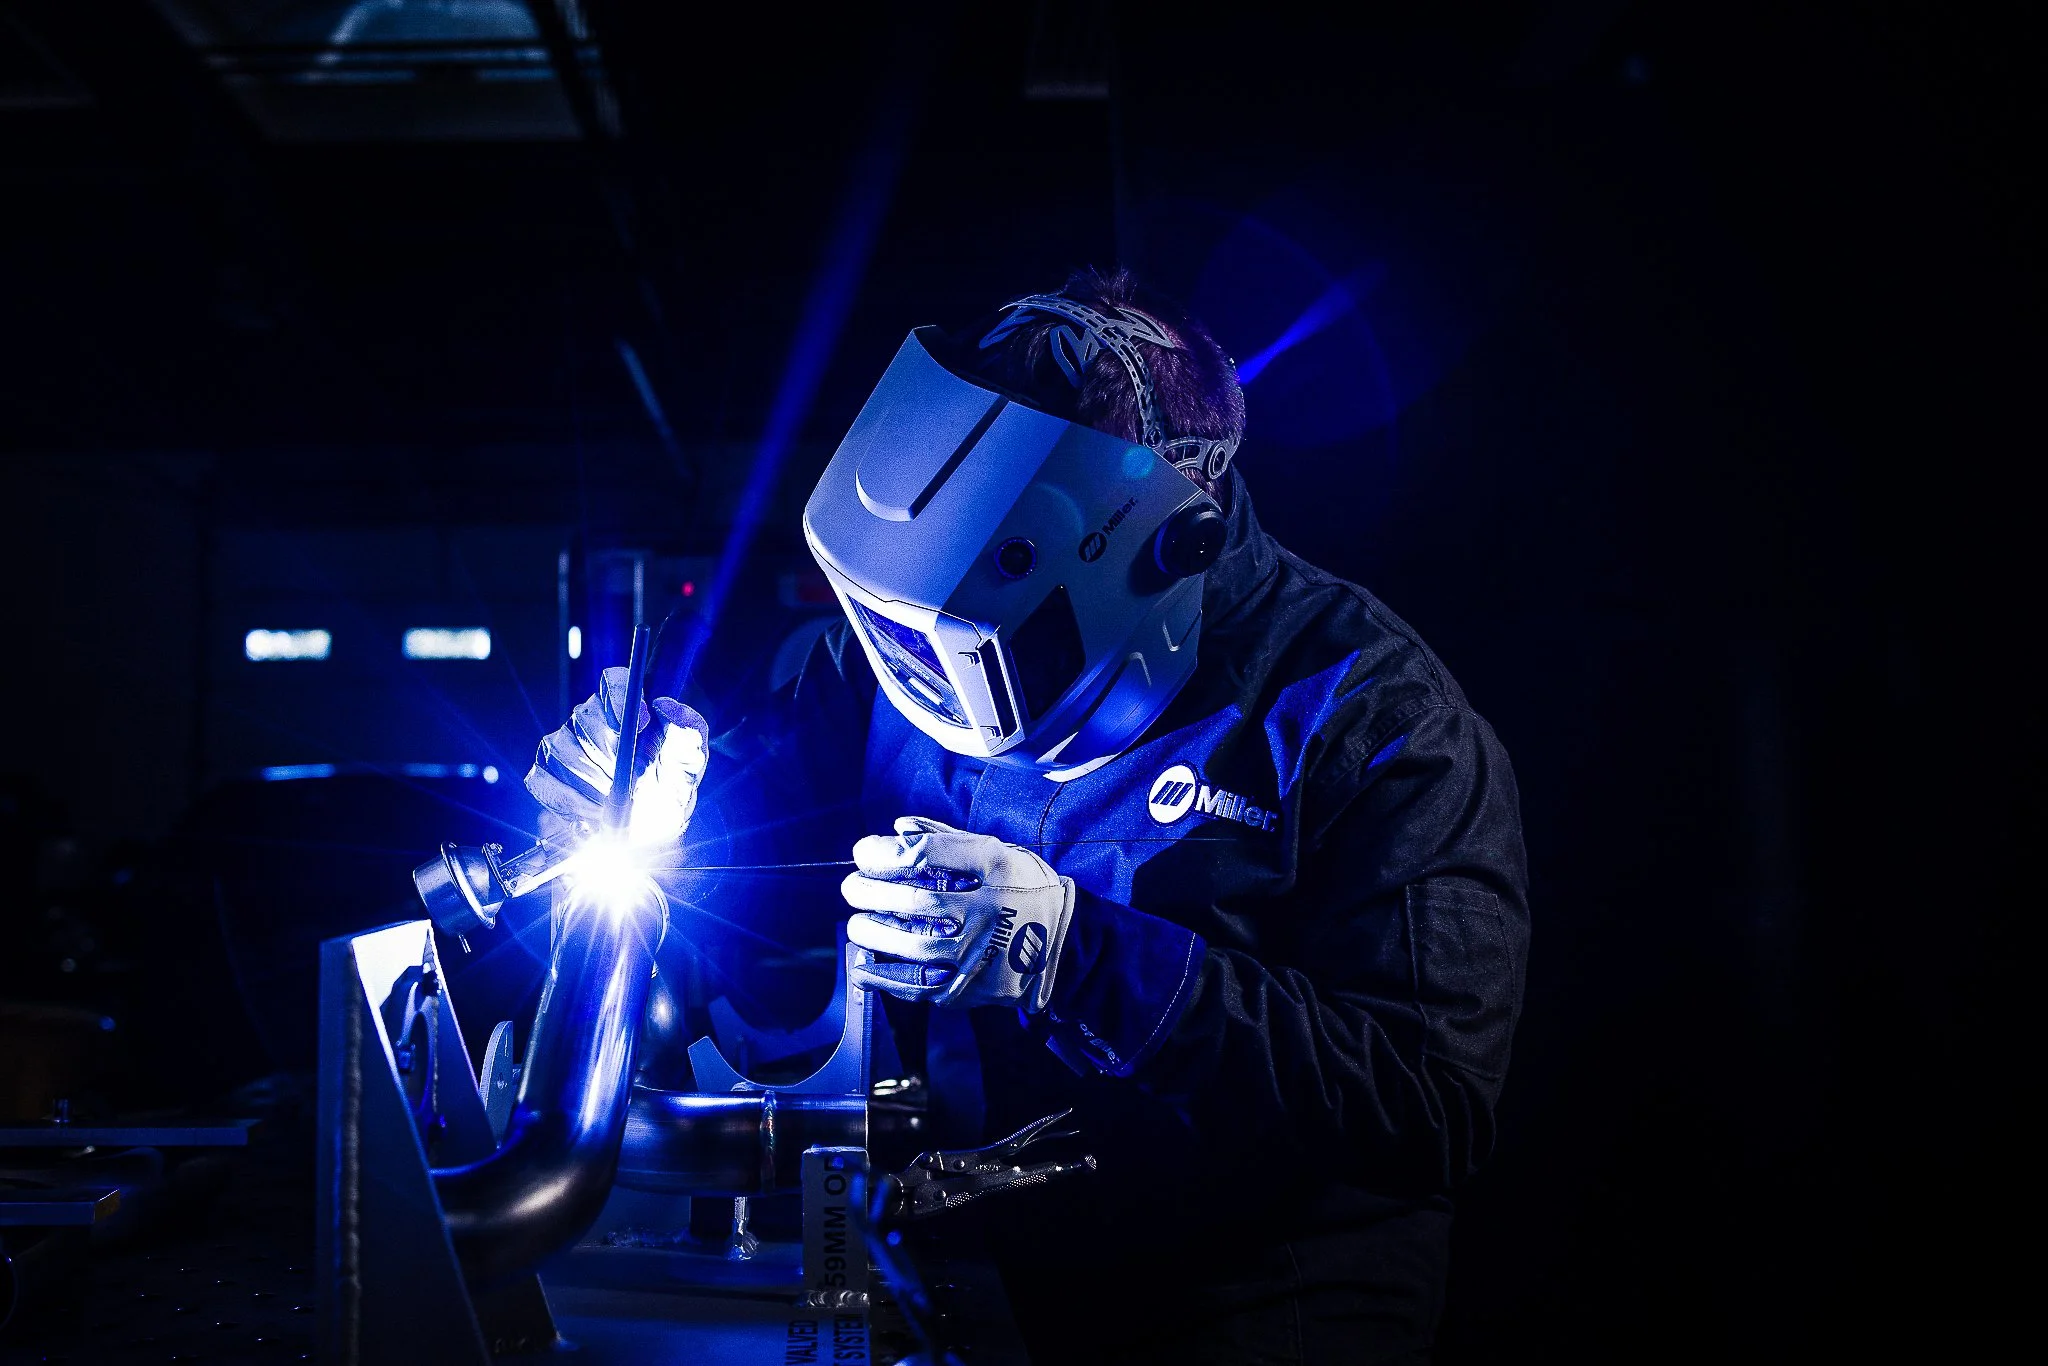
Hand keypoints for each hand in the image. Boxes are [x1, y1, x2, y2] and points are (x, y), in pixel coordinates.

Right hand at [525, 666, 709, 847]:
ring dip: (592, 783)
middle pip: (586, 717)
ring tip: (614, 803)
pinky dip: (570, 802)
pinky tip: (590, 813)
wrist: (644, 833)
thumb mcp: (686, 769)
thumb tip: (667, 706)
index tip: (642, 722)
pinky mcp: (543, 773)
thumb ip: (687, 736)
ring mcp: (561, 745)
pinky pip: (544, 780)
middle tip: (631, 781)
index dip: (622, 697)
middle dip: (612, 755)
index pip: (613, 681)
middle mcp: (589, 719)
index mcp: (626, 709)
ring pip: (563, 749)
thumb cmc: (666, 794)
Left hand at [842, 817, 1073, 1011]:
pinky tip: (863, 967)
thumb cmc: (1022, 889)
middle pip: (918, 901)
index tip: (864, 853)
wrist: (1065, 943)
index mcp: (996, 866)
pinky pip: (921, 986)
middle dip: (872, 892)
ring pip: (916, 946)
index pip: (928, 854)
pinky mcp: (975, 987)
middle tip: (851, 888)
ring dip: (874, 934)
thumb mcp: (996, 851)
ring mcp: (984, 952)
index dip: (885, 853)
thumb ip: (946, 840)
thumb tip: (898, 830)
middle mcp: (991, 908)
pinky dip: (884, 978)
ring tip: (857, 926)